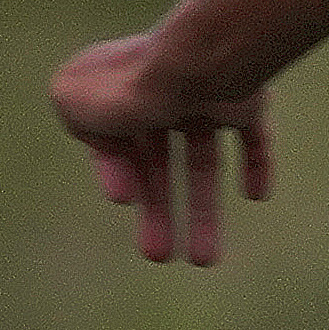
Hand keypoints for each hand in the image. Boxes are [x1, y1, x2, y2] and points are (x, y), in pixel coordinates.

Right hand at [50, 32, 269, 264]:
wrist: (198, 68)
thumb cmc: (129, 87)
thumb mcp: (72, 101)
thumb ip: (81, 120)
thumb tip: (110, 142)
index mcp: (120, 88)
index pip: (117, 144)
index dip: (121, 175)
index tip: (126, 197)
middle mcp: (165, 91)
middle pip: (162, 163)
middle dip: (160, 212)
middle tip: (159, 257)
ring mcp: (208, 94)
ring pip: (205, 160)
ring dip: (205, 210)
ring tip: (203, 261)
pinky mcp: (248, 98)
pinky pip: (255, 136)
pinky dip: (256, 165)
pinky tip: (257, 196)